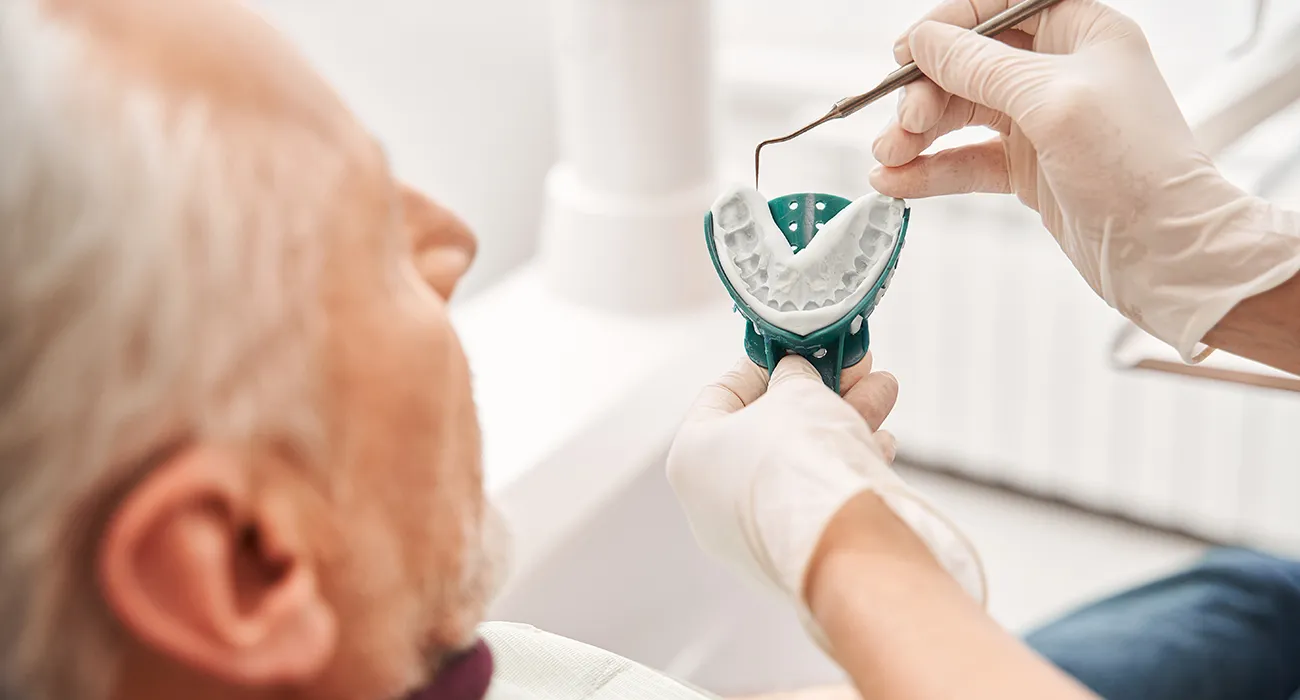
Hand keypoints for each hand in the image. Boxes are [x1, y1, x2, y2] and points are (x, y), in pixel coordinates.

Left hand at [666, 354, 983, 628]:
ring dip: (846, 419)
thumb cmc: (801, 462)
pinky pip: (818, 496)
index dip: (763, 365)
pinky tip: (882, 441)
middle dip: (818, 390)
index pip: (722, 395)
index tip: (796, 349)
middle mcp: (713, 500)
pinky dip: (848, 464)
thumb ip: (793, 377)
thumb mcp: (796, 392)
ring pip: (801, 461)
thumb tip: (796, 375)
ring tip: (884, 390)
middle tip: (854, 366)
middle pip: (769, 428)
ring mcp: (753, 533)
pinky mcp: (795, 553)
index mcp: (691, 456)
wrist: (843, 544)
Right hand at [870, 0, 1299, 360]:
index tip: (906, 53)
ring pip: (960, 115)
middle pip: (969, 66)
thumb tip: (926, 42)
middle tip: (902, 127)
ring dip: (917, 136)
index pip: (999, 9)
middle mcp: (1060, 72)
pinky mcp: (1029, 170)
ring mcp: (1041, 123)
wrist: (1165, 250)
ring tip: (888, 161)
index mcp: (1081, 33)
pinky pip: (966, 161)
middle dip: (925, 94)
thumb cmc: (1134, 165)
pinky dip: (930, 171)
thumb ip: (980, 66)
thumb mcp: (1050, 100)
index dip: (949, 26)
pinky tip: (898, 183)